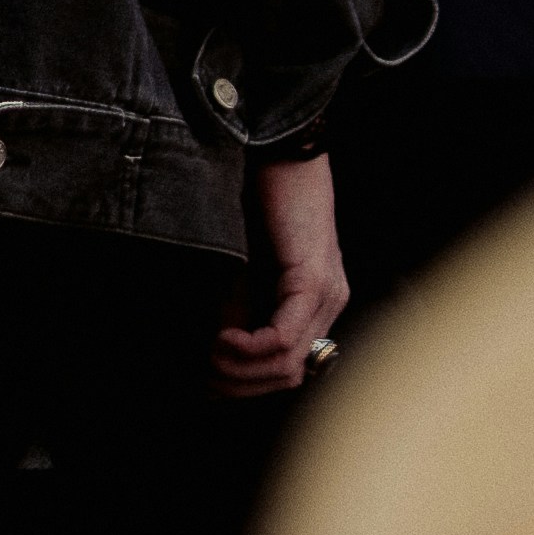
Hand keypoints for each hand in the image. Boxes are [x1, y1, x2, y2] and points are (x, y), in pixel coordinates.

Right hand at [215, 149, 345, 396]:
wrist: (275, 150)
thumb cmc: (257, 201)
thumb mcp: (241, 270)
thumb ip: (237, 312)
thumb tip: (216, 357)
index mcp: (317, 304)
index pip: (289, 370)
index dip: (245, 384)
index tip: (206, 379)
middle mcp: (331, 304)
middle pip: (290, 376)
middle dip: (240, 384)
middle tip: (202, 374)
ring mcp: (327, 294)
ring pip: (288, 365)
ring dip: (240, 369)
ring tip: (209, 352)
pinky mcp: (313, 280)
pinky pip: (284, 338)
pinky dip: (248, 348)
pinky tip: (222, 337)